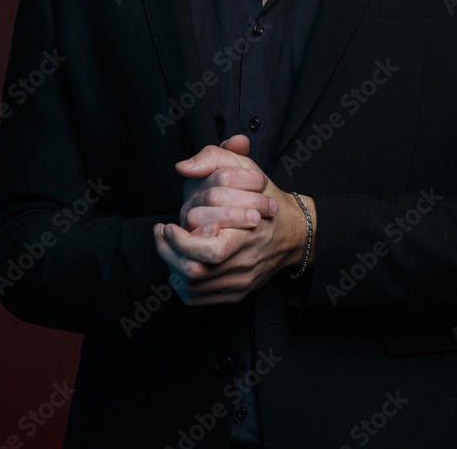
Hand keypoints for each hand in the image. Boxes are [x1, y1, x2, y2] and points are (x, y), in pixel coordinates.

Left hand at [153, 136, 316, 304]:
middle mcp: (246, 261)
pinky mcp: (237, 293)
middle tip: (162, 235)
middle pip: (196, 272)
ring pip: (194, 287)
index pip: (209, 250)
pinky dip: (182, 285)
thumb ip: (214, 159)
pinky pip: (200, 298)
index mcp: (249, 233)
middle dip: (169, 254)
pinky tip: (176, 266)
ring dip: (172, 267)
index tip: (169, 225)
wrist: (293, 233)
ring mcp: (241, 280)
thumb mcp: (244, 168)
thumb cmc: (265, 199)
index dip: (182, 241)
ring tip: (165, 247)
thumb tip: (183, 166)